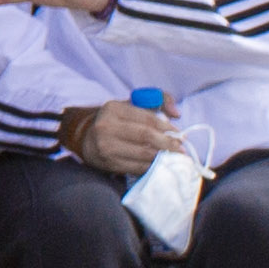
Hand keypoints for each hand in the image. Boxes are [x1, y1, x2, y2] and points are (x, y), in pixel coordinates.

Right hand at [59, 98, 177, 177]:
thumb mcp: (132, 105)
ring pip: (144, 154)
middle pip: (146, 136)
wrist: (87, 140)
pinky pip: (138, 167)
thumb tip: (176, 113)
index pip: (147, 118)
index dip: (167, 127)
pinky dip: (153, 167)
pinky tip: (160, 164)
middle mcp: (106, 126)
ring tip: (174, 157)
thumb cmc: (117, 122)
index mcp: (113, 108)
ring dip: (164, 157)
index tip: (179, 134)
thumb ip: (159, 100)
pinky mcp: (109, 163)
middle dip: (168, 144)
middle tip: (181, 149)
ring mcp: (106, 146)